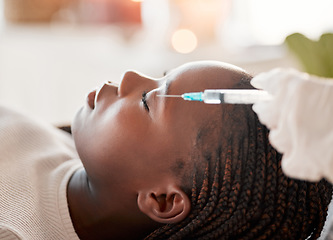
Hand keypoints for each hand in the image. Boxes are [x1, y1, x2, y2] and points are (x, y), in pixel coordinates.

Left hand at [251, 68, 332, 182]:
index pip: (272, 82)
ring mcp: (292, 138)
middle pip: (266, 112)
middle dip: (273, 113)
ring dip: (289, 138)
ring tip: (310, 137)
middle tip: (282, 113)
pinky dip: (299, 161)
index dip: (266, 84)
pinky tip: (315, 157)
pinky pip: (288, 162)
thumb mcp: (330, 93)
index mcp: (301, 88)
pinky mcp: (299, 163)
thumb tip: (280, 90)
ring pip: (276, 138)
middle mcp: (291, 111)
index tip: (260, 84)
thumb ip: (310, 92)